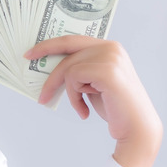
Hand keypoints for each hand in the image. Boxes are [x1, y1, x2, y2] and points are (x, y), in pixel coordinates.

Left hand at [24, 35, 162, 166]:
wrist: (135, 127)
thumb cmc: (114, 106)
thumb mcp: (92, 83)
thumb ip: (78, 70)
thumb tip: (50, 67)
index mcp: (109, 47)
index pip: (73, 40)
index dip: (49, 45)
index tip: (30, 53)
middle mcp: (111, 47)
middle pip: (66, 48)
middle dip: (46, 65)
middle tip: (35, 81)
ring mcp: (110, 57)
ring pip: (68, 68)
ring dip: (70, 92)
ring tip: (80, 107)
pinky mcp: (107, 70)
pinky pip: (73, 79)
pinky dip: (74, 98)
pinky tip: (85, 112)